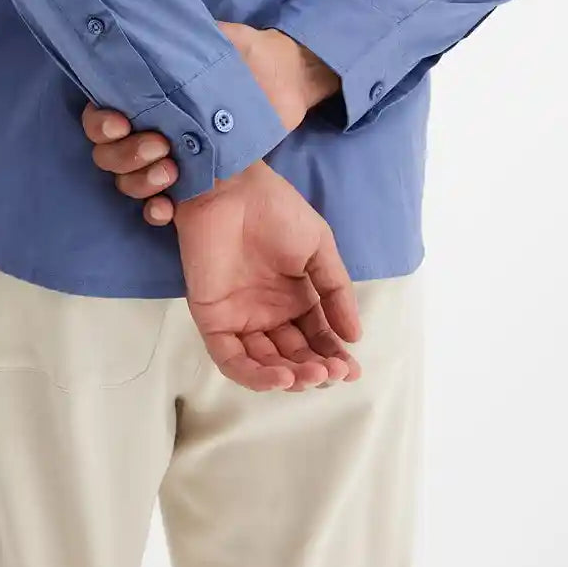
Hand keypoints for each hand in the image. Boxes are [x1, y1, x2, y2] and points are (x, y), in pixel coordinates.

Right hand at [81, 22, 339, 225]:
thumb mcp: (216, 38)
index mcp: (143, 96)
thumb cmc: (244, 55)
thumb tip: (152, 31)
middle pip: (107, 154)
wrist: (284, 80)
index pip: (99, 116)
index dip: (100, 123)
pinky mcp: (192, 181)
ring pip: (127, 180)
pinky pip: (159, 204)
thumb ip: (184, 37)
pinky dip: (156, 210)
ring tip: (171, 171)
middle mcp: (148, 127)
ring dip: (140, 181)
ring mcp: (168, 157)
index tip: (121, 121)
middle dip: (125, 154)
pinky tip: (166, 208)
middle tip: (159, 144)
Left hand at [173, 160, 361, 390]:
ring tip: (311, 375)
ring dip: (288, 378)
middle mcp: (267, 314)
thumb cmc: (276, 209)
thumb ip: (336, 291)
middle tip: (331, 372)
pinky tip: (281, 376)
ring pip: (263, 365)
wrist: (232, 188)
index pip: (316, 340)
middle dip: (314, 370)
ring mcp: (239, 317)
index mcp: (294, 299)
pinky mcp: (212, 318)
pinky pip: (230, 358)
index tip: (351, 370)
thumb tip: (355, 336)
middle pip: (292, 358)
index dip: (333, 357)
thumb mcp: (318, 248)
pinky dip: (254, 374)